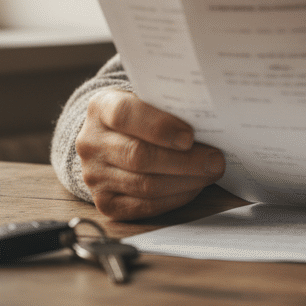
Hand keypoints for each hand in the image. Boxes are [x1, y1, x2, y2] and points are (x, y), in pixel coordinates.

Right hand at [76, 89, 225, 219]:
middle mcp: (91, 142)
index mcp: (101, 107)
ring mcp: (94, 176)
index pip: (124, 115)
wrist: (110, 139)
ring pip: (145, 185)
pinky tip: (193, 187)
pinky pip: (145, 206)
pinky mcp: (105, 203)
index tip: (189, 136)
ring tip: (210, 173)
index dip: (159, 126)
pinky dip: (175, 198)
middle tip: (215, 160)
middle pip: (138, 156)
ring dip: (185, 181)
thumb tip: (208, 122)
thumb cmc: (141, 116)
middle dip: (184, 161)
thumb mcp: (147, 100)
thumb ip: (168, 107)